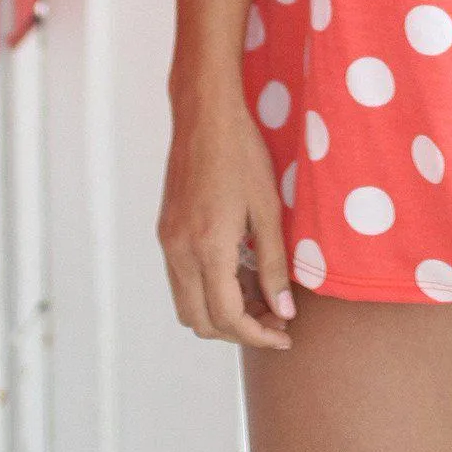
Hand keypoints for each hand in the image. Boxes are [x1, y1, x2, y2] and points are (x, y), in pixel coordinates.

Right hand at [157, 91, 295, 349]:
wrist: (205, 116)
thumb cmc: (243, 155)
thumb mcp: (268, 210)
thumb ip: (274, 265)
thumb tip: (284, 312)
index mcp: (208, 248)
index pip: (227, 318)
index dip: (258, 335)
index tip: (285, 336)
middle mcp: (180, 252)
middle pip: (202, 322)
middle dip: (239, 330)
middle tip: (275, 317)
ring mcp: (168, 242)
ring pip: (188, 305)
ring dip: (221, 312)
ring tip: (260, 295)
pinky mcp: (166, 232)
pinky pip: (182, 280)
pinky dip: (208, 290)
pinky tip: (239, 271)